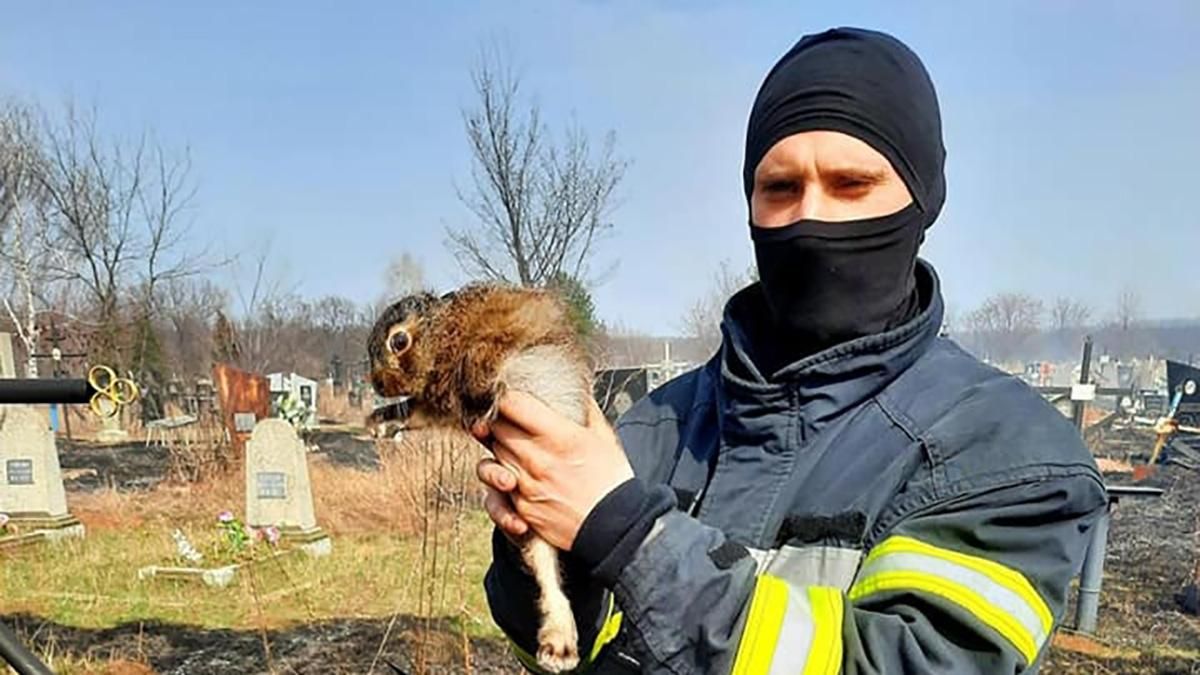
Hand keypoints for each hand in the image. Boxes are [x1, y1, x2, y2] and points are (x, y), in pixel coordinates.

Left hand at [474, 391, 632, 550]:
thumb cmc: (612, 480)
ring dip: (498, 449)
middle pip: (496, 428)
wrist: (616, 527)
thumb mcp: (604, 437)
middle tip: (509, 420)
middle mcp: (537, 460)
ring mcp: (526, 486)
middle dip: (500, 421)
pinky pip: (494, 491)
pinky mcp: (521, 509)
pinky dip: (500, 481)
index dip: (507, 397)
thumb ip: (585, 409)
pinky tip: (510, 477)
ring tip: (511, 448)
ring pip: (491, 457)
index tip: (511, 398)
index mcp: (559, 437)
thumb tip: (575, 389)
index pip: (512, 404)